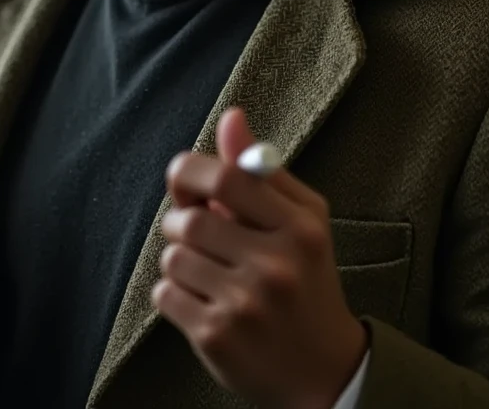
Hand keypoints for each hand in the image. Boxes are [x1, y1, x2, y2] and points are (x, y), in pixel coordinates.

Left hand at [152, 108, 367, 408]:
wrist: (324, 372)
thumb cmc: (307, 280)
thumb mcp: (302, 219)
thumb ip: (261, 169)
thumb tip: (231, 117)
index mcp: (298, 228)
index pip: (227, 178)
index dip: (190, 171)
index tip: (185, 182)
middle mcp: (275, 265)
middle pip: (190, 220)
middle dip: (179, 220)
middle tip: (194, 230)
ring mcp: (245, 305)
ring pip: (172, 257)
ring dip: (177, 258)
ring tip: (204, 268)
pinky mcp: (217, 338)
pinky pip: (164, 295)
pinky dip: (172, 292)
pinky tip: (200, 298)